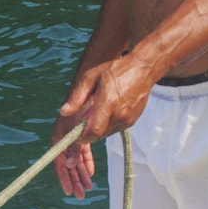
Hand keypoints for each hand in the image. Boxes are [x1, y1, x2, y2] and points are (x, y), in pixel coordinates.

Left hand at [51, 56, 154, 197]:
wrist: (143, 70)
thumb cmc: (115, 70)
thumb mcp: (91, 77)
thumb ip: (77, 97)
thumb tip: (64, 112)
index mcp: (107, 103)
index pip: (92, 132)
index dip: (81, 138)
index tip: (75, 135)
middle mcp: (119, 115)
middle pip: (98, 135)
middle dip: (88, 132)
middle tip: (83, 119)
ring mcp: (127, 120)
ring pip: (106, 134)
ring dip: (98, 128)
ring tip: (97, 110)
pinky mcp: (132, 122)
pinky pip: (114, 129)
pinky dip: (108, 124)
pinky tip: (109, 110)